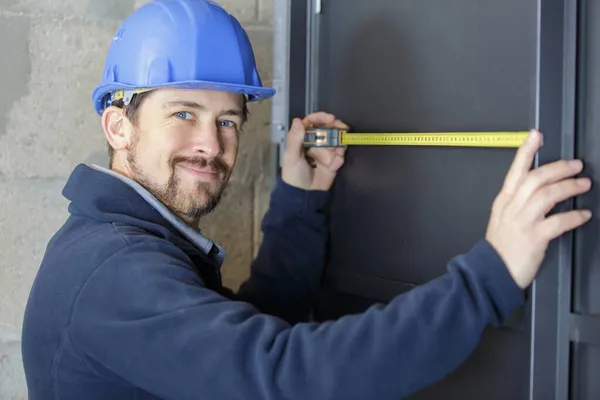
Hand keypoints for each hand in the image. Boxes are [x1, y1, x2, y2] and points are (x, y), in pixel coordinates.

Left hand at [281, 112, 348, 190]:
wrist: (306, 194)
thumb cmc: (294, 174)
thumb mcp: (291, 156)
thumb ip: (294, 139)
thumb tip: (298, 120)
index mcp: (303, 138)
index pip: (312, 122)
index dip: (320, 117)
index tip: (330, 118)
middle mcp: (315, 142)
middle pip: (327, 127)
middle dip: (334, 124)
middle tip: (340, 125)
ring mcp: (326, 150)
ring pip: (336, 137)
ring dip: (340, 134)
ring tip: (343, 135)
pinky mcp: (335, 159)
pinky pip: (341, 150)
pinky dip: (342, 148)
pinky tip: (341, 150)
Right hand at [485, 129, 591, 288]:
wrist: (491, 272)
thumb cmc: (500, 247)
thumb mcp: (503, 218)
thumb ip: (518, 202)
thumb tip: (541, 189)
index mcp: (504, 201)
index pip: (516, 170)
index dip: (526, 151)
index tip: (536, 135)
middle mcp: (512, 208)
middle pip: (535, 179)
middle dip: (558, 168)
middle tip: (576, 165)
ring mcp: (522, 222)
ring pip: (547, 195)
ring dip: (568, 187)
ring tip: (583, 184)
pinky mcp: (533, 238)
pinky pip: (557, 222)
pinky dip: (573, 216)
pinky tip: (583, 214)